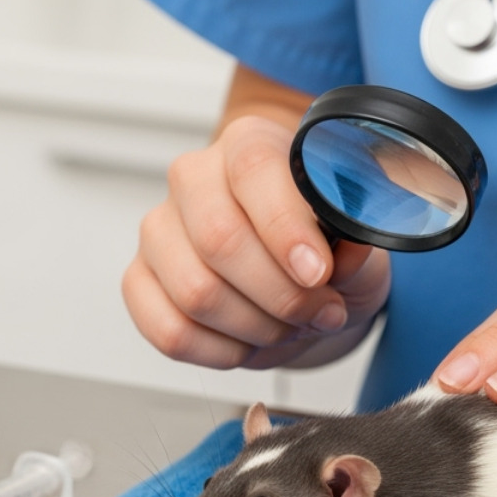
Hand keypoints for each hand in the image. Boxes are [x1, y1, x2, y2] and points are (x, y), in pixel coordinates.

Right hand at [123, 113, 390, 369]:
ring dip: (256, 327)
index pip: (253, 169)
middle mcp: (193, 179)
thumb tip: (344, 253)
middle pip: (219, 239)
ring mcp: (159, 231)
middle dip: (279, 293)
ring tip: (287, 325)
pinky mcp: (139, 281)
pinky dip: (220, 352)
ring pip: (195, 293)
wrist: (298, 279)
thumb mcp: (357, 237)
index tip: (317, 272)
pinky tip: (248, 342)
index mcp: (248, 144)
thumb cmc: (324, 246)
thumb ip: (354, 240)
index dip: (285, 227)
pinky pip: (170, 332)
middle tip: (319, 312)